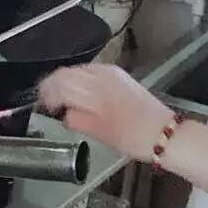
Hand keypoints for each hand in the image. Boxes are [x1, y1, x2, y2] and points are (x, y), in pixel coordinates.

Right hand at [38, 64, 174, 161]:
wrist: (163, 132)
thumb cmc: (131, 137)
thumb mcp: (98, 133)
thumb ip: (76, 119)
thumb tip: (62, 113)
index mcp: (93, 89)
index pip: (59, 82)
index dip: (47, 93)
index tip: (44, 107)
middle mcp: (100, 74)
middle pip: (66, 72)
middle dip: (54, 86)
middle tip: (49, 103)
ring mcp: (111, 72)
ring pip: (78, 70)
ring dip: (67, 82)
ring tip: (64, 100)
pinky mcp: (119, 74)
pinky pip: (91, 71)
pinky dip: (81, 80)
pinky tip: (82, 95)